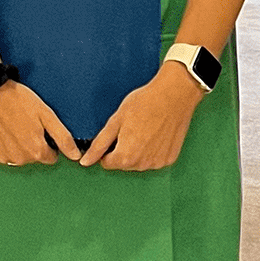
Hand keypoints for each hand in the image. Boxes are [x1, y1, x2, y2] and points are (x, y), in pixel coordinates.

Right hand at [0, 82, 80, 166]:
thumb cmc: (17, 100)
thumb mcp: (46, 114)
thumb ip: (63, 138)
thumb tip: (76, 156)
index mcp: (36, 151)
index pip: (51, 157)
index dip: (48, 142)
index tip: (40, 129)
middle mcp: (20, 159)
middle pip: (33, 158)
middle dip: (32, 143)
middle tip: (25, 123)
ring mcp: (3, 158)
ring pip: (18, 157)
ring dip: (17, 146)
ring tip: (12, 125)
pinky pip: (1, 155)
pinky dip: (2, 146)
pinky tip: (1, 130)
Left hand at [78, 64, 204, 170]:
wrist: (174, 96)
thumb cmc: (144, 104)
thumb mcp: (116, 121)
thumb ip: (99, 144)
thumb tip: (85, 162)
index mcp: (125, 157)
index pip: (106, 163)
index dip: (107, 148)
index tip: (115, 134)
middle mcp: (142, 164)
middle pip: (123, 164)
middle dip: (122, 149)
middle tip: (131, 128)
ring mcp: (157, 163)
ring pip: (138, 162)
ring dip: (137, 151)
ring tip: (144, 129)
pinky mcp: (169, 159)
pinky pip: (154, 159)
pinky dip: (152, 150)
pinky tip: (155, 134)